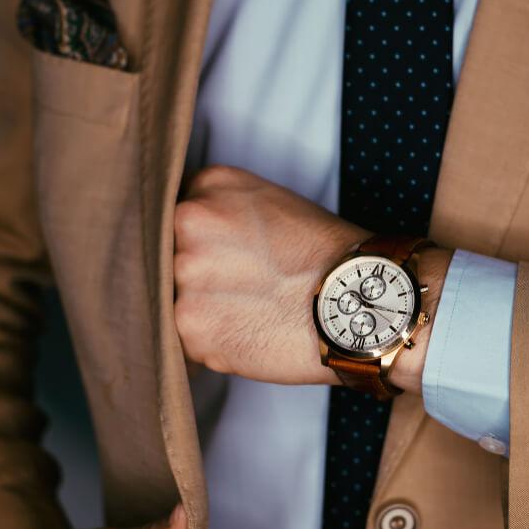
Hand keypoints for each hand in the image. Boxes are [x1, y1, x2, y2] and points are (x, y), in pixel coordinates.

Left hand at [173, 165, 451, 392]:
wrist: (360, 299)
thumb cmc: (323, 253)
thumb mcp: (269, 200)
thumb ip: (218, 210)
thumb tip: (180, 240)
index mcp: (208, 186)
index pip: (174, 218)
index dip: (200, 243)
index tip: (225, 256)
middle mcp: (188, 225)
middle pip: (168, 258)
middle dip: (200, 277)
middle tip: (244, 287)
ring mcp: (186, 279)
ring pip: (174, 301)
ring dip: (205, 310)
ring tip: (250, 311)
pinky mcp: (193, 329)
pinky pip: (187, 340)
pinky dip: (214, 342)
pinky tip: (250, 332)